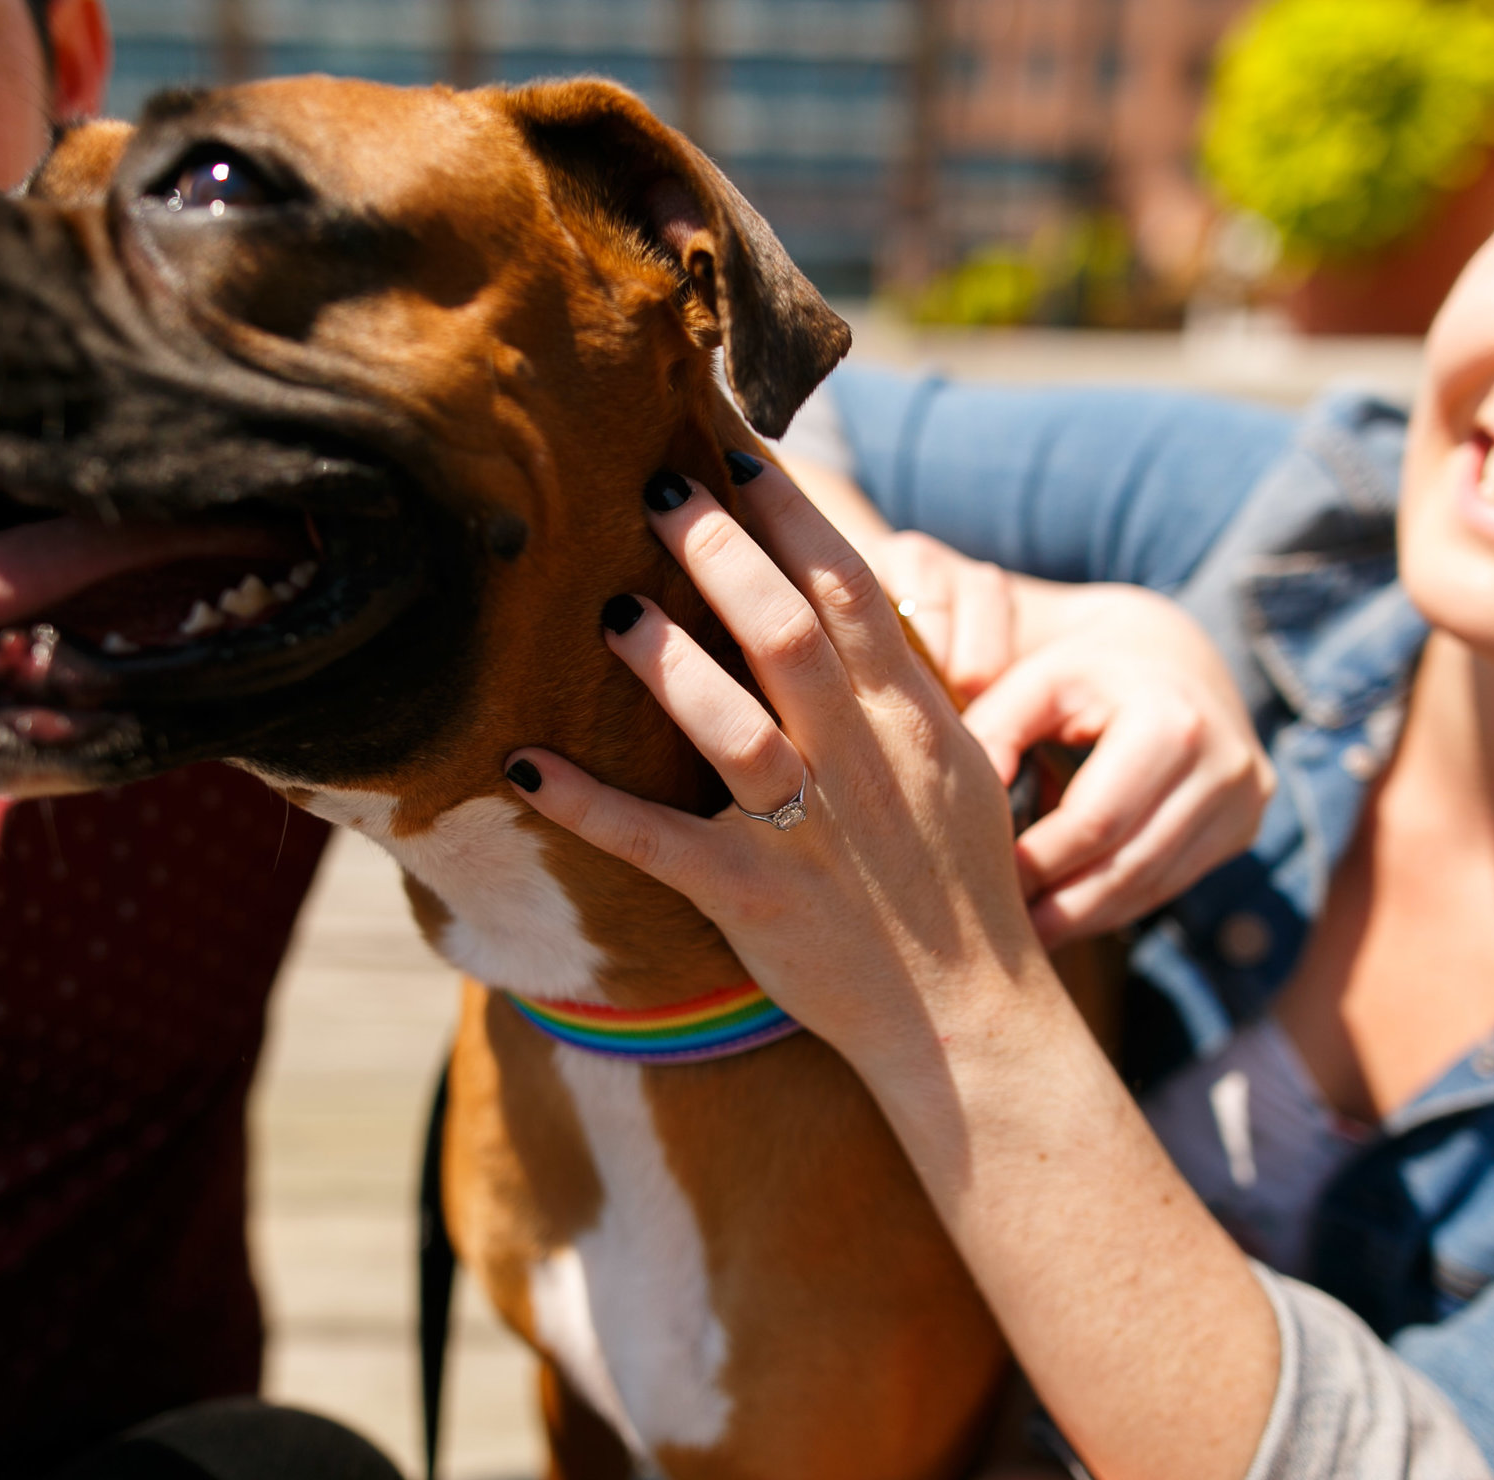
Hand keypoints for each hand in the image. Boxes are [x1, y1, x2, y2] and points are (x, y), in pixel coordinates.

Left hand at [503, 458, 1062, 1088]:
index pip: (850, 587)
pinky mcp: (756, 900)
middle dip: (720, 551)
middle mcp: (862, 763)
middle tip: (655, 489)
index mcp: (911, 717)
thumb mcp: (955, 767)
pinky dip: (585, 801)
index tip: (737, 445)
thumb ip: (902, 688)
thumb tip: (856, 605)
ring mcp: (808, 834)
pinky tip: (521, 761)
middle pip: (786, 630)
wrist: (972, 1020)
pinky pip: (656, 841)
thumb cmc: (958, 888)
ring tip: (606, 607)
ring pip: (732, 725)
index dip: (789, 510)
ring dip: (664, 660)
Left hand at [967, 583, 1272, 946]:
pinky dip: (1117, 905)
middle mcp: (1225, 762)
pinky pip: (1173, 882)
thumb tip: (965, 817)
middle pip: (1129, 864)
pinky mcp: (1245, 824)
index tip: (982, 889)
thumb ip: (994, 731)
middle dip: (1060, 906)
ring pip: (1154, 886)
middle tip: (1001, 933)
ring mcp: (1244, 799)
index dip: (1037, 862)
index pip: (1095, 820)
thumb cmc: (1085, 670)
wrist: (1173, 653)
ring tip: (1029, 935)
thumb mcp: (1037, 680)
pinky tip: (1071, 916)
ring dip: (1087, 918)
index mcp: (1171, 719)